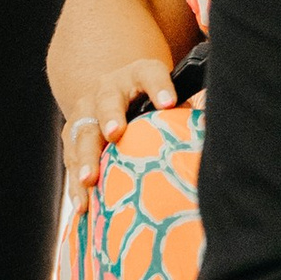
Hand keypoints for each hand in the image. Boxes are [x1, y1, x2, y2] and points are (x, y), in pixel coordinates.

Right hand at [57, 49, 177, 196]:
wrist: (111, 93)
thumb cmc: (151, 102)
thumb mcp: (168, 100)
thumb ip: (183, 117)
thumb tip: (210, 138)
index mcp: (138, 75)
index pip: (150, 75)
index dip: (159, 87)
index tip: (169, 103)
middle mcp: (108, 89)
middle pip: (108, 101)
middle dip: (110, 117)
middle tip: (115, 133)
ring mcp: (85, 111)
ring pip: (83, 132)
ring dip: (85, 157)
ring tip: (89, 180)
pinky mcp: (71, 134)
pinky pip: (71, 157)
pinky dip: (75, 183)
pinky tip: (82, 204)